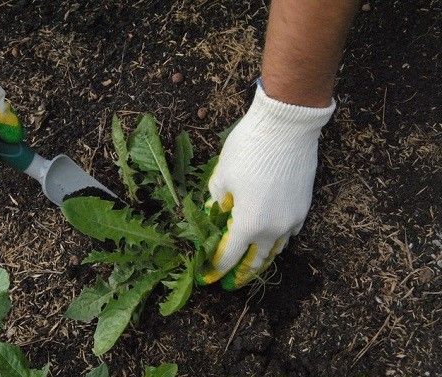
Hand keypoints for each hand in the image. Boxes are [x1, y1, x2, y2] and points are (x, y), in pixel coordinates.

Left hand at [197, 83, 334, 289]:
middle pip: (257, 260)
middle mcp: (274, 228)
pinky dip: (277, 239)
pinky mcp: (304, 206)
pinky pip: (289, 232)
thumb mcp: (221, 176)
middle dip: (242, 273)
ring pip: (276, 248)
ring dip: (262, 258)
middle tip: (231, 282)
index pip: (229, 256)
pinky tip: (269, 236)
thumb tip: (213, 216)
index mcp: (249, 224)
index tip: (208, 276)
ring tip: (250, 263)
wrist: (287, 126)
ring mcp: (293, 218)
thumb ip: (216, 203)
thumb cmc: (249, 149)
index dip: (216, 268)